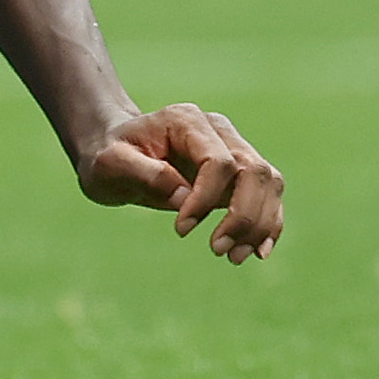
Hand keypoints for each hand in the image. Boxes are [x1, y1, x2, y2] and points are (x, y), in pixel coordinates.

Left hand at [73, 102, 285, 263]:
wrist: (115, 152)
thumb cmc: (109, 156)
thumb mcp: (110, 164)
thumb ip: (145, 174)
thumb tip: (184, 197)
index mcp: (185, 121)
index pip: (219, 161)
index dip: (207, 198)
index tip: (180, 229)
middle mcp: (217, 131)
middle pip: (254, 170)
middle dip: (243, 216)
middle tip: (216, 250)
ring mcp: (232, 149)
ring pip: (268, 182)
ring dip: (260, 224)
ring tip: (234, 257)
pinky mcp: (238, 174)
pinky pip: (268, 195)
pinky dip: (269, 223)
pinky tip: (258, 252)